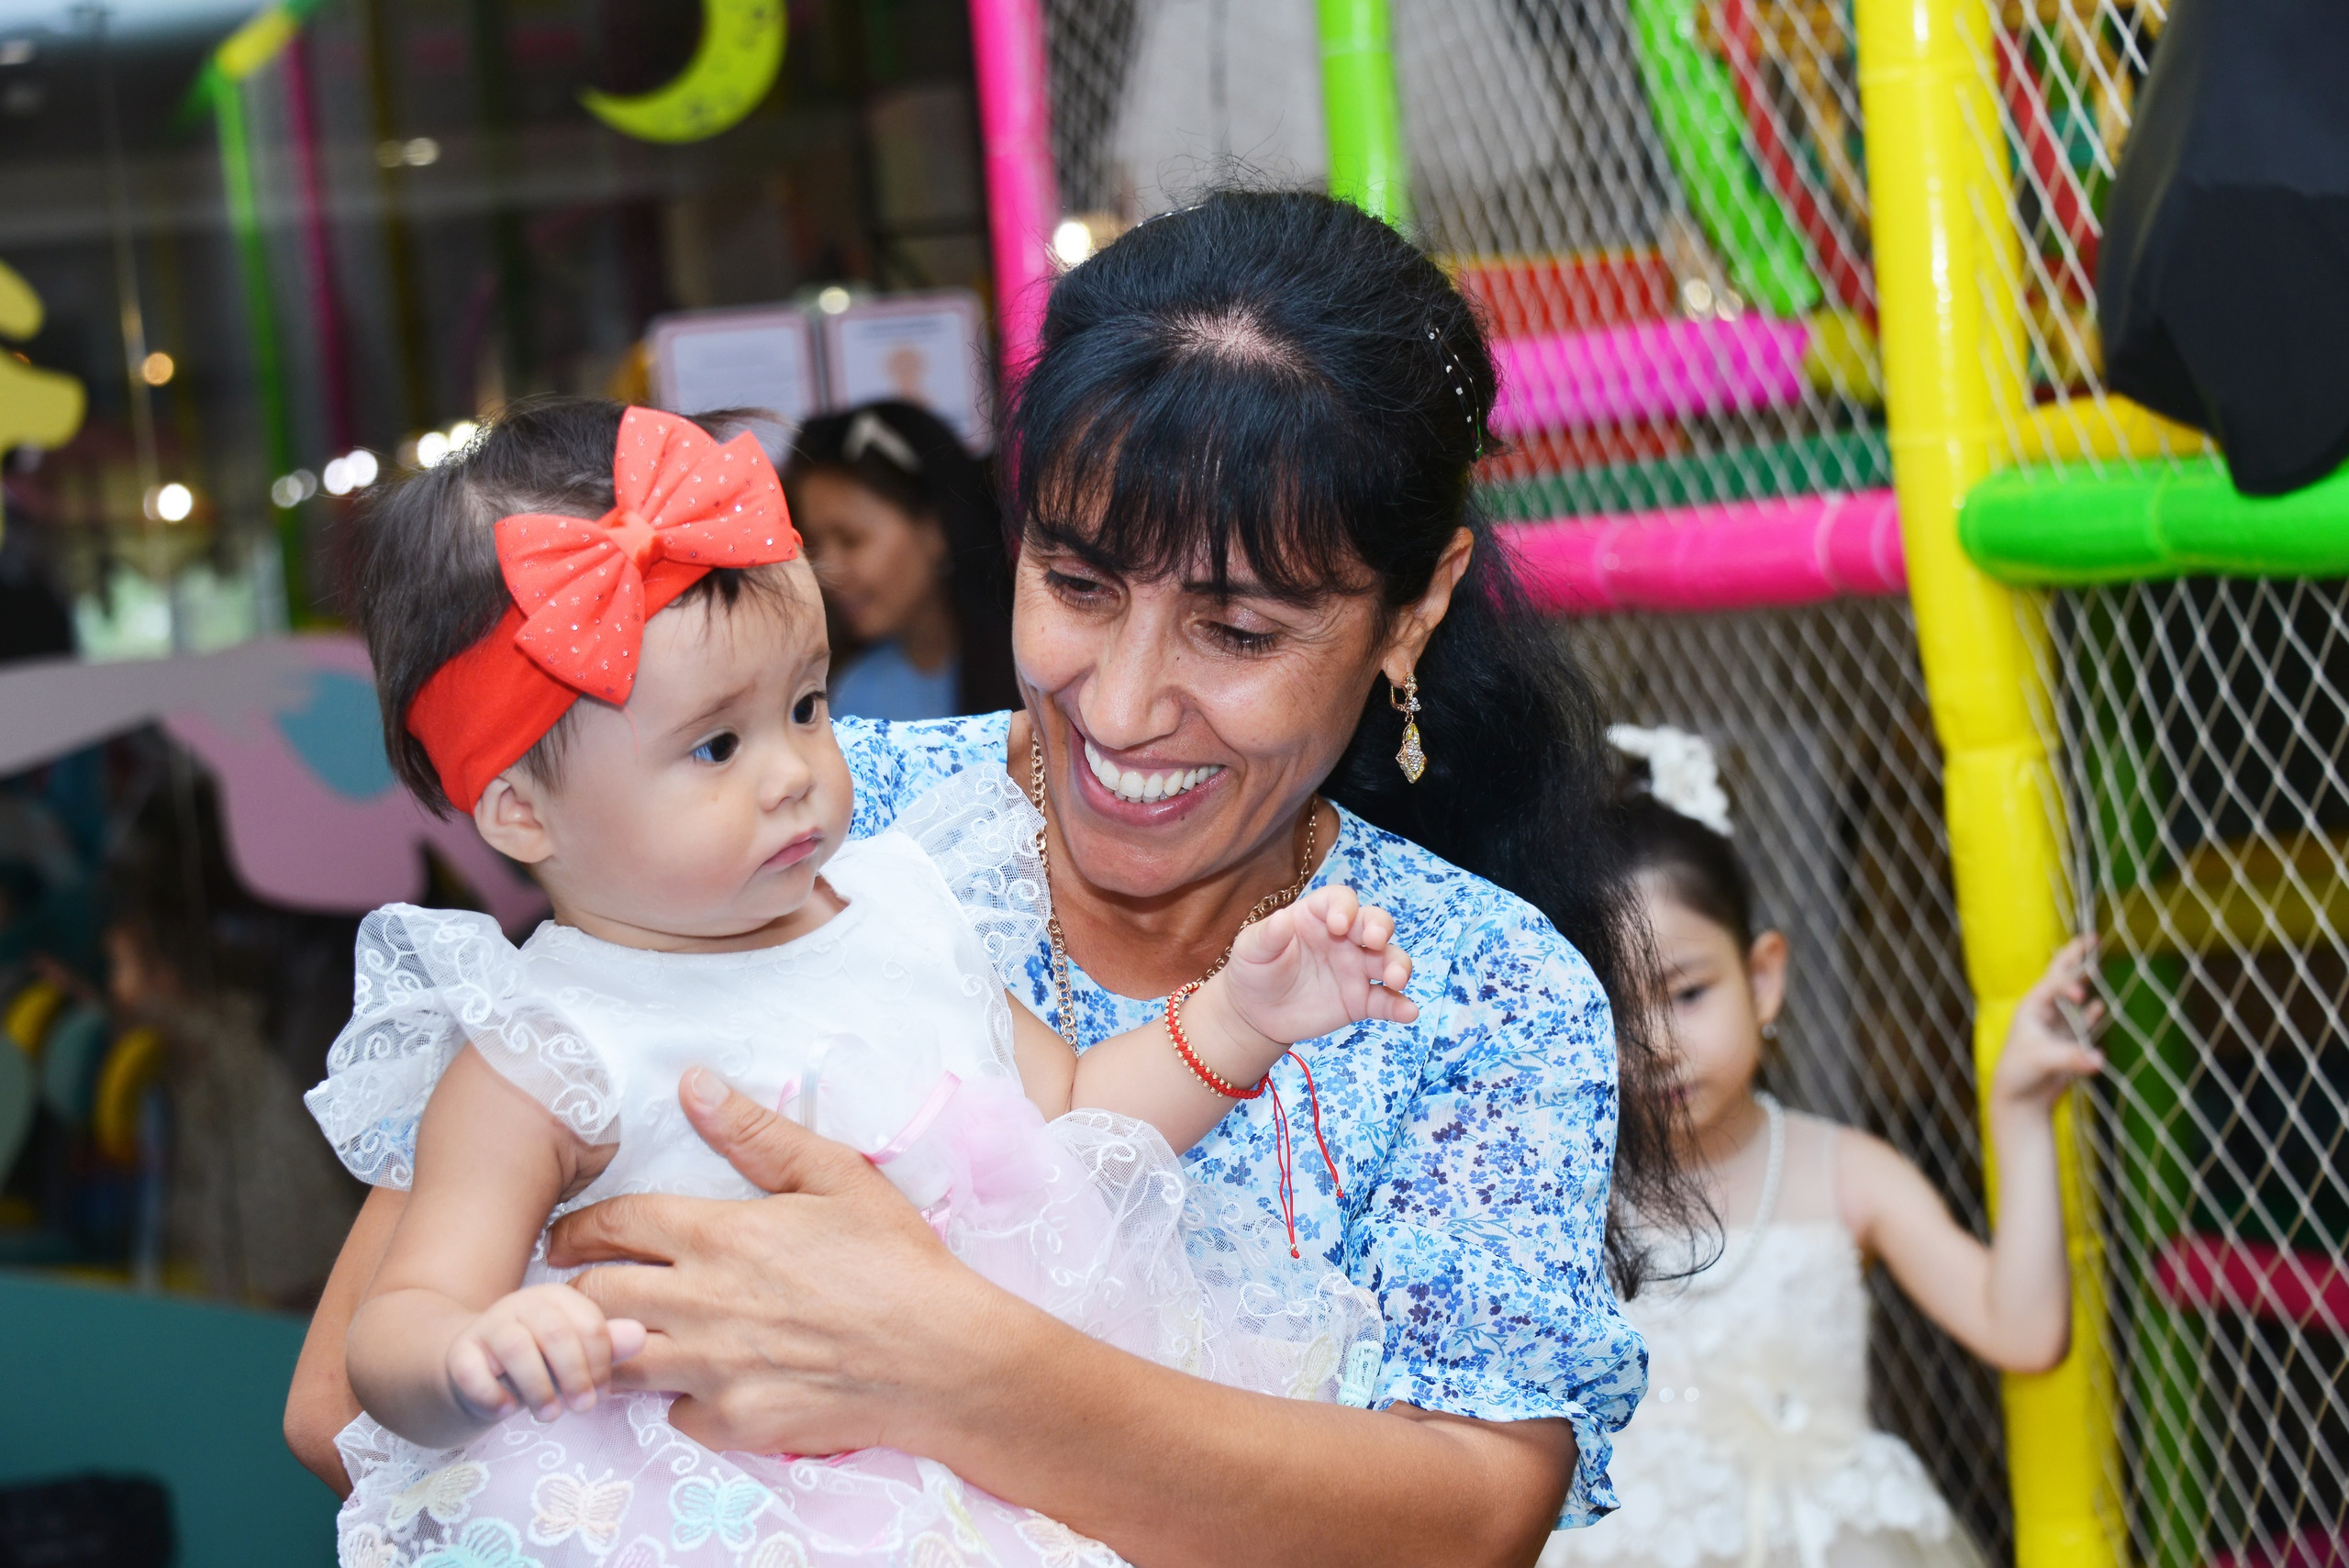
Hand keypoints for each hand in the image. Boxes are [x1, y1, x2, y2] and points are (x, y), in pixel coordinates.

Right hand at [445, 1282, 646, 1424]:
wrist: (472, 1371)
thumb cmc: (535, 1364)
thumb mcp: (573, 1358)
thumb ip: (604, 1348)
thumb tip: (639, 1336)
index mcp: (558, 1299)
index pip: (590, 1324)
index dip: (601, 1363)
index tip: (602, 1393)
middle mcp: (523, 1303)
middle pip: (556, 1333)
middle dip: (575, 1375)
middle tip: (584, 1408)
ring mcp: (487, 1326)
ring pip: (516, 1348)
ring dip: (538, 1388)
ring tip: (549, 1415)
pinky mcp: (458, 1353)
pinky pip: (473, 1372)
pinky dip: (493, 1395)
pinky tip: (507, 1411)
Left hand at [547, 1067, 1015, 1454]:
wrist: (942, 1357)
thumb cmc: (895, 1259)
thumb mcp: (835, 1176)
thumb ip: (756, 1132)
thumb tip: (692, 1083)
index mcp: (719, 1236)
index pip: (612, 1225)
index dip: (576, 1230)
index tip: (565, 1240)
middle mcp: (701, 1305)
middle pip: (593, 1299)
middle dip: (572, 1291)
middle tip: (575, 1289)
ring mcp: (712, 1370)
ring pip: (615, 1363)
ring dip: (608, 1348)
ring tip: (616, 1338)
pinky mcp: (732, 1424)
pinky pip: (673, 1414)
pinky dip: (677, 1398)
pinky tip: (700, 1382)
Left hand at [1212, 886, 1418, 1053]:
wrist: (1254, 1013)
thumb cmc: (1254, 970)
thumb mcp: (1251, 949)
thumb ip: (1267, 935)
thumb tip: (1282, 920)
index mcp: (1319, 917)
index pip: (1341, 900)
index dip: (1345, 907)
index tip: (1337, 924)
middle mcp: (1344, 939)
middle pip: (1375, 923)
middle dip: (1380, 928)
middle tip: (1374, 941)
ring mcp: (1356, 969)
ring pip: (1389, 960)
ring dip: (1398, 965)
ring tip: (1396, 979)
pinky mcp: (1360, 1000)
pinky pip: (1386, 1001)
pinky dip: (1400, 1005)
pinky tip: (1408, 1012)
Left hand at [1991, 935, 2106, 1114]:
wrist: (2019, 1100)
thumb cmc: (2020, 1074)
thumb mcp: (2043, 1061)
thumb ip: (2072, 1057)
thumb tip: (2099, 1059)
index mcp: (2031, 1008)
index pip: (2053, 984)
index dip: (2070, 982)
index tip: (2083, 994)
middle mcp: (2044, 1013)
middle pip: (2061, 978)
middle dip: (2075, 957)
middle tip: (2091, 935)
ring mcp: (2057, 1027)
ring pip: (2074, 999)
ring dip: (2085, 983)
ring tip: (2097, 963)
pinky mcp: (2068, 1044)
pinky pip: (2083, 1024)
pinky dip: (2091, 1015)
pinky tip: (2099, 1006)